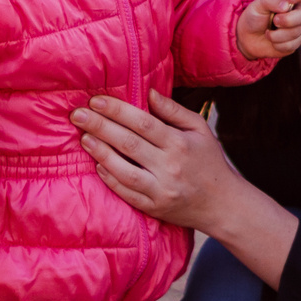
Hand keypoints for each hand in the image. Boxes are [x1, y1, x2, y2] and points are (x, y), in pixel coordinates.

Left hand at [73, 89, 240, 228]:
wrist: (222, 204)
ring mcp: (161, 190)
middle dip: (100, 127)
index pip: (143, 123)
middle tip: (77, 114)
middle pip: (129, 144)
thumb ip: (173, 111)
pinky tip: (98, 164)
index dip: (117, 111)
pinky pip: (126, 193)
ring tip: (84, 137)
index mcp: (180, 144)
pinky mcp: (154, 207)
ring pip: (123, 170)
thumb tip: (148, 92)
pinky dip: (109, 178)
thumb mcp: (199, 129)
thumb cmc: (209, 161)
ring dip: (100, 152)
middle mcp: (170, 167)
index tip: (96, 101)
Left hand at [236, 0, 300, 60]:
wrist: (248, 37)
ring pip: (297, 31)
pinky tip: (272, 40)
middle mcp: (297, 10)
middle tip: (275, 21)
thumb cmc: (255, 16)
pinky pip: (292, 44)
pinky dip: (278, 44)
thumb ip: (272, 0)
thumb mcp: (259, 4)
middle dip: (288, 20)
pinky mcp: (296, 41)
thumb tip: (286, 6)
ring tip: (268, 32)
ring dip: (278, 34)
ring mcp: (298, 26)